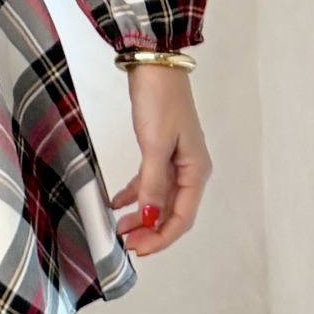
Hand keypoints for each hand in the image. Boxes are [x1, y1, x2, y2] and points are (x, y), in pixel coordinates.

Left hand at [108, 66, 211, 257]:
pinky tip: (118, 203)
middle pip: (172, 212)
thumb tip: (150, 219)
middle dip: (150, 231)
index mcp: (196, 171)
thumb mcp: (155, 145)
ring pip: (160, 199)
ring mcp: (176, 160)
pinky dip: (136, 194)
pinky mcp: (161, 150)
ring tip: (120, 228)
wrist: (154, 63)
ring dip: (142, 215)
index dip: (161, 237)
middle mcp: (190, 170)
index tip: (138, 249)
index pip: (182, 217)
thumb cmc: (160, 101)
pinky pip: (150, 182)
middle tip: (125, 243)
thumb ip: (152, 184)